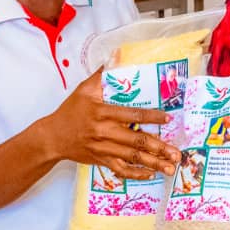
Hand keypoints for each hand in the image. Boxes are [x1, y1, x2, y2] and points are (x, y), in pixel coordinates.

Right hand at [42, 69, 180, 180]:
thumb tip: (118, 55)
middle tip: (177, 152)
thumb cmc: (71, 110)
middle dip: (158, 147)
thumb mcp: (84, 89)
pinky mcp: (101, 160)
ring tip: (171, 167)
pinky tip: (151, 174)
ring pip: (131, 158)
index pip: (131, 114)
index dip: (151, 116)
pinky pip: (121, 170)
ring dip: (153, 163)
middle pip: (136, 141)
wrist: (52, 137)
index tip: (167, 117)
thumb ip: (103, 74)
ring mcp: (103, 149)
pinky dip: (136, 173)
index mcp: (102, 113)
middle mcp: (104, 132)